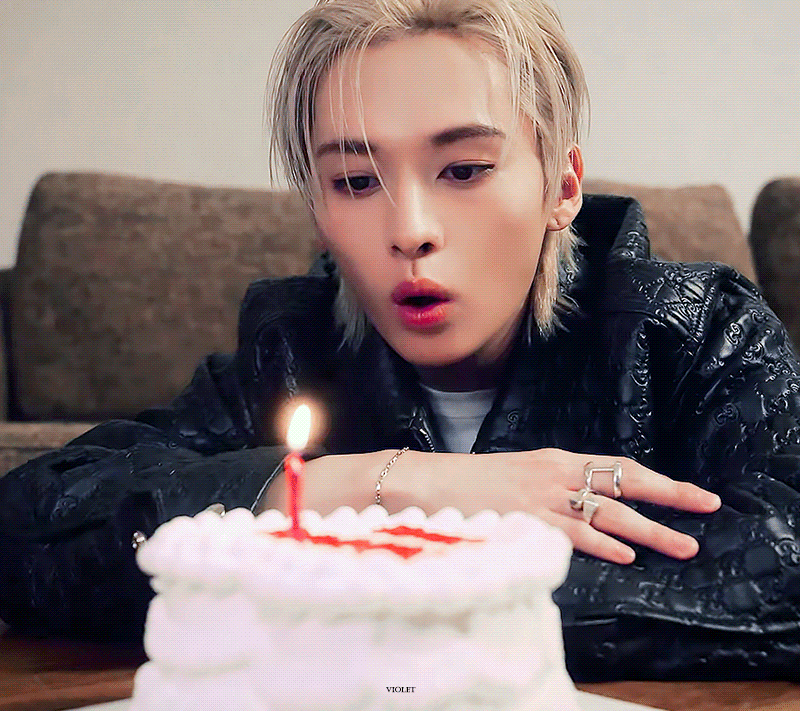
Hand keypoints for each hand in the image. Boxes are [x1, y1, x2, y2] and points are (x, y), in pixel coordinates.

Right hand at [378, 448, 720, 564]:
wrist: (427, 480)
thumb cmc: (471, 483)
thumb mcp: (521, 475)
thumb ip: (554, 487)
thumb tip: (589, 508)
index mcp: (556, 460)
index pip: (618, 466)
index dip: (659, 480)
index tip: (693, 493)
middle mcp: (555, 472)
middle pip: (624, 483)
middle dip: (669, 497)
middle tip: (706, 509)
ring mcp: (542, 495)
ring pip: (608, 511)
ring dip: (649, 530)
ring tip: (682, 545)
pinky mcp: (525, 517)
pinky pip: (570, 532)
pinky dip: (600, 543)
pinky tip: (624, 555)